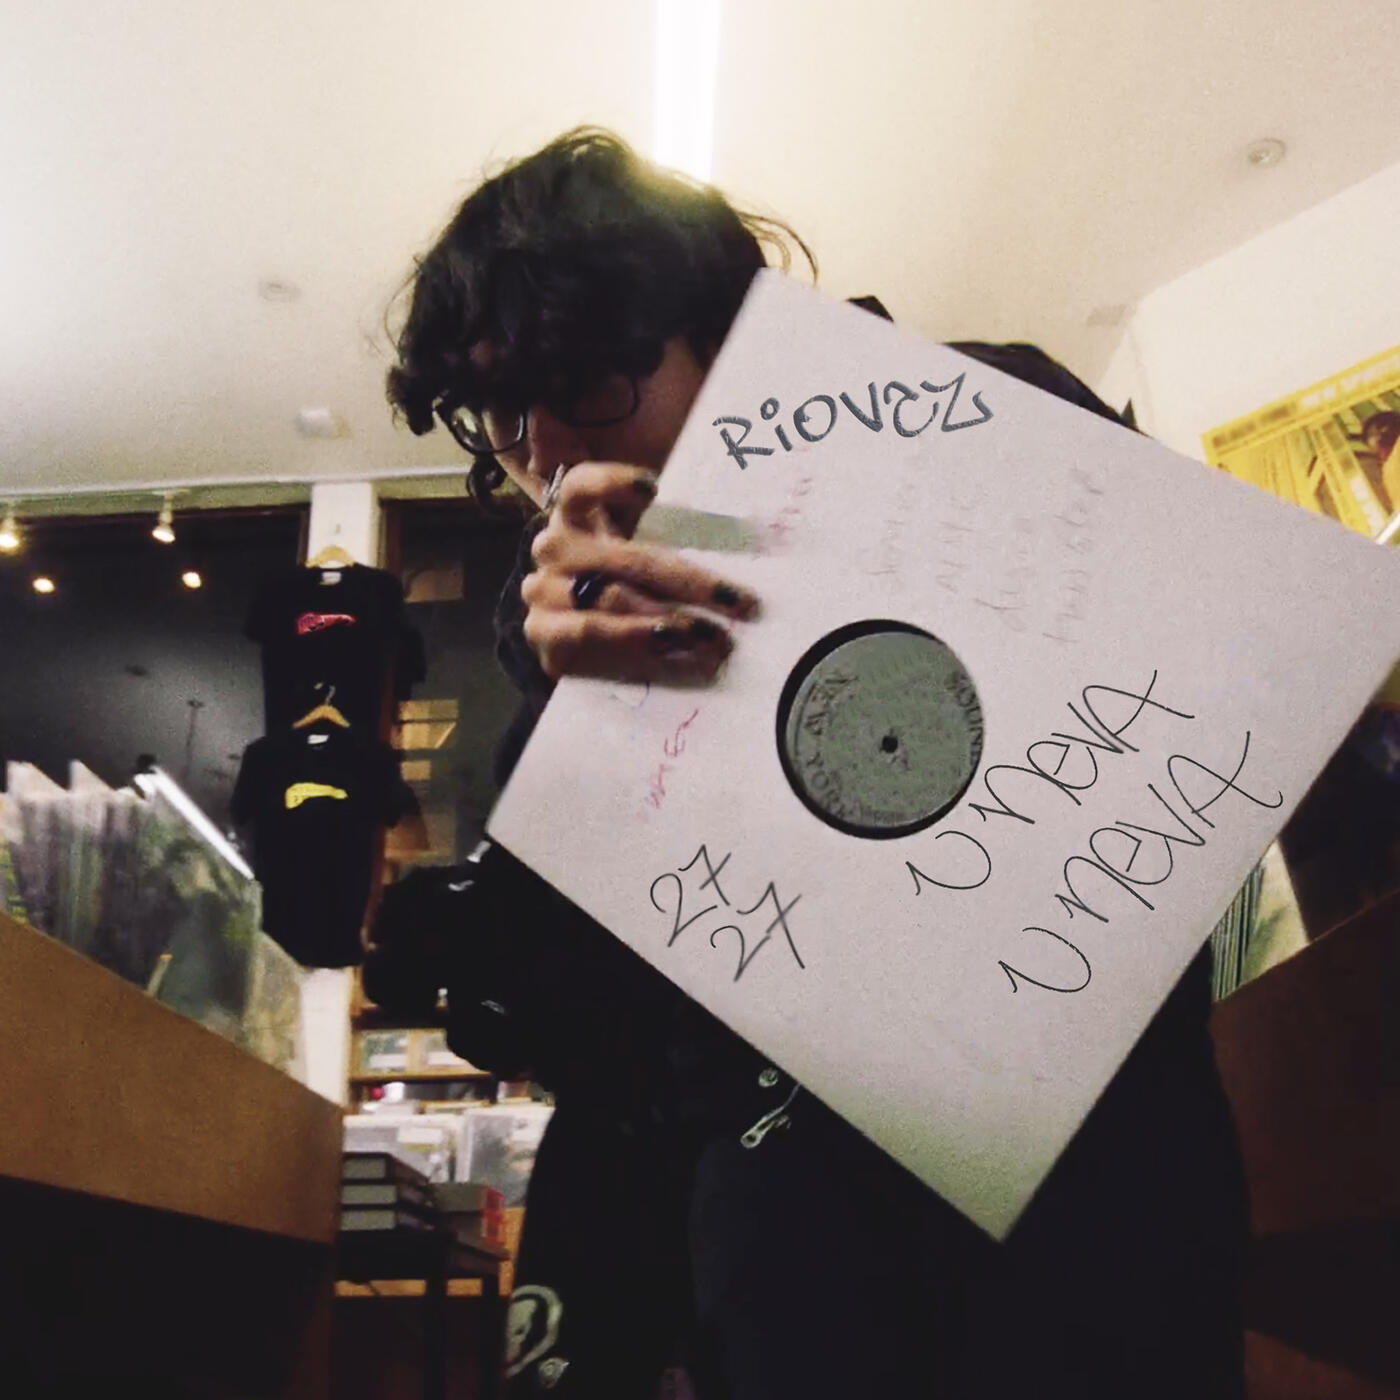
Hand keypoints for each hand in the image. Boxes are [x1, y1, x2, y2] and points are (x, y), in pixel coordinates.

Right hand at [522, 463, 758, 682]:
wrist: (580, 638)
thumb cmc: (624, 584)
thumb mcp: (641, 548)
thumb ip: (671, 532)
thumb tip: (746, 529)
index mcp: (574, 514)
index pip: (581, 486)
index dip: (611, 482)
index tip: (654, 489)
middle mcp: (553, 548)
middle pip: (624, 557)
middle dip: (688, 580)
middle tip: (736, 600)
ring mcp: (542, 590)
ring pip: (609, 598)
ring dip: (666, 618)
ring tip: (711, 635)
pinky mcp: (543, 633)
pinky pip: (587, 633)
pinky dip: (631, 638)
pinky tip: (667, 643)